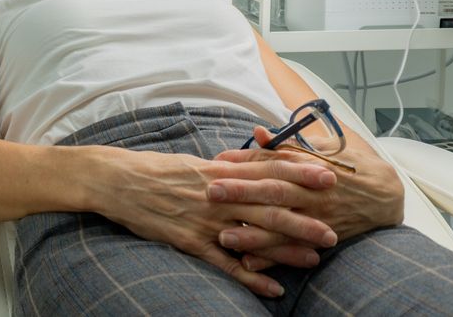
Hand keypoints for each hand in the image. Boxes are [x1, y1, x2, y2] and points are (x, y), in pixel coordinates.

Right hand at [90, 147, 337, 297]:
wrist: (117, 180)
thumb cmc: (154, 169)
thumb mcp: (192, 162)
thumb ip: (224, 168)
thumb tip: (250, 166)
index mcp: (219, 170)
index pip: (267, 170)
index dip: (300, 173)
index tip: (329, 175)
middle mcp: (217, 194)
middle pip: (268, 206)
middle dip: (304, 218)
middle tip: (334, 229)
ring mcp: (205, 219)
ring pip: (254, 235)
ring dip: (286, 249)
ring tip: (315, 259)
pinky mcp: (190, 241)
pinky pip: (226, 263)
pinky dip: (251, 277)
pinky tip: (273, 290)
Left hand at [208, 126, 404, 269]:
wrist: (386, 194)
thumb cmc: (348, 165)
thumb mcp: (320, 147)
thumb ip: (285, 144)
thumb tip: (256, 132)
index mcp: (308, 165)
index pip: (271, 161)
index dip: (243, 161)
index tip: (217, 161)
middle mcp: (311, 191)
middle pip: (273, 190)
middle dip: (242, 191)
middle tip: (212, 191)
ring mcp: (317, 216)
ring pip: (282, 225)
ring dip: (252, 232)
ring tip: (224, 235)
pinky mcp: (322, 238)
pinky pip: (294, 249)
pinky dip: (272, 258)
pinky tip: (249, 263)